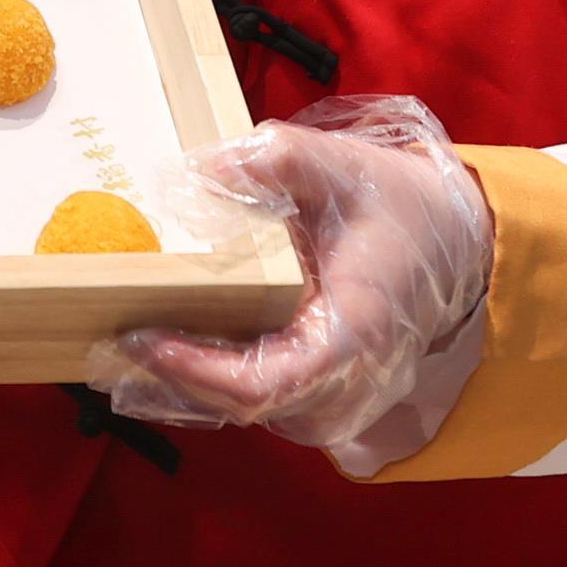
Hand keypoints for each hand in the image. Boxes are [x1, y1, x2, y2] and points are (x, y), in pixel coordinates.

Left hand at [85, 96, 490, 458]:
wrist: (460, 246)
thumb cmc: (402, 208)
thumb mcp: (344, 167)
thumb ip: (277, 159)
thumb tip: (205, 168)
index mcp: (353, 334)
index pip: (264, 382)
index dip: (195, 369)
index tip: (143, 336)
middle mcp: (347, 385)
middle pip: (240, 401)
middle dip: (171, 373)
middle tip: (106, 333)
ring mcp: (337, 400)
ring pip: (243, 406)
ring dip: (182, 379)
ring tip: (117, 338)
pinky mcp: (324, 396)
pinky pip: (257, 397)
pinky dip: (208, 375)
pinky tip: (163, 343)